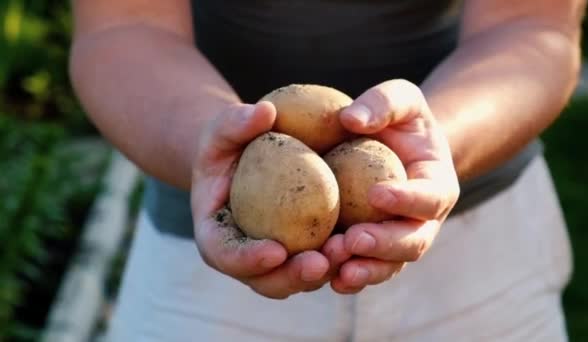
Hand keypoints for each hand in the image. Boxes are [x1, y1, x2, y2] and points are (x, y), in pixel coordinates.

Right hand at [190, 102, 348, 298]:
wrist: (249, 158)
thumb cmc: (231, 143)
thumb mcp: (224, 129)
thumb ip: (236, 122)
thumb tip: (265, 112)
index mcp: (217, 235)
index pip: (225, 255)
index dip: (247, 260)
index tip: (275, 250)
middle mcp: (246, 256)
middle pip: (266, 281)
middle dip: (292, 277)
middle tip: (319, 262)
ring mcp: (277, 258)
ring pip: (300, 278)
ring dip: (324, 271)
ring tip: (348, 251)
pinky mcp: (304, 250)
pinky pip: (323, 261)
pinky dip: (341, 258)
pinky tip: (363, 242)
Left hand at [324, 79, 459, 293]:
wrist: (397, 149)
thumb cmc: (401, 121)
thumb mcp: (401, 99)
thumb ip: (383, 103)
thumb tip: (350, 118)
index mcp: (437, 186)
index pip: (430, 197)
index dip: (408, 199)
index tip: (377, 193)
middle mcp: (423, 221)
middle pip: (412, 242)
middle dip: (384, 245)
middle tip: (353, 239)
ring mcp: (399, 240)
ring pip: (388, 265)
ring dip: (364, 269)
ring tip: (334, 266)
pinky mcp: (374, 251)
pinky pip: (363, 268)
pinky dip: (347, 276)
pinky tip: (324, 276)